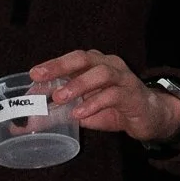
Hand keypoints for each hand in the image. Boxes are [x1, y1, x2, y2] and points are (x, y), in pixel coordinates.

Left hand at [29, 50, 179, 145]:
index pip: (71, 59)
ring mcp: (123, 77)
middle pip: (84, 58)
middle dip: (60, 66)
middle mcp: (108, 65)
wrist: (149, 116)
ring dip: (78, 85)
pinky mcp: (132, 94)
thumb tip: (30, 122)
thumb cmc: (114, 108)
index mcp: (95, 64)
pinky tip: (81, 114)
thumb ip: (61, 111)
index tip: (33, 75)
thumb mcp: (83, 109)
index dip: (52, 65)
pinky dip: (95, 103)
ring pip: (100, 73)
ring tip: (60, 98)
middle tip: (41, 77)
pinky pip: (113, 95)